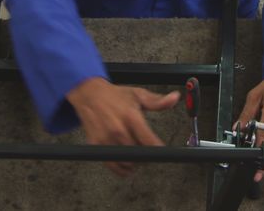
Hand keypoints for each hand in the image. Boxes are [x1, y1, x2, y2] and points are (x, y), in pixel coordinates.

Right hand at [66, 77, 180, 176]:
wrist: (89, 94)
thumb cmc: (115, 95)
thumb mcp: (138, 94)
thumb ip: (158, 101)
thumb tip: (174, 98)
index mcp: (131, 117)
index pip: (149, 142)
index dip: (159, 150)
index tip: (162, 150)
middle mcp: (118, 130)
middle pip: (139, 155)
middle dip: (147, 156)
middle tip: (149, 151)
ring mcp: (106, 139)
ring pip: (127, 162)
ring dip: (135, 163)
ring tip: (137, 156)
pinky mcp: (96, 145)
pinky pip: (112, 165)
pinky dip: (121, 169)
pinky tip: (126, 163)